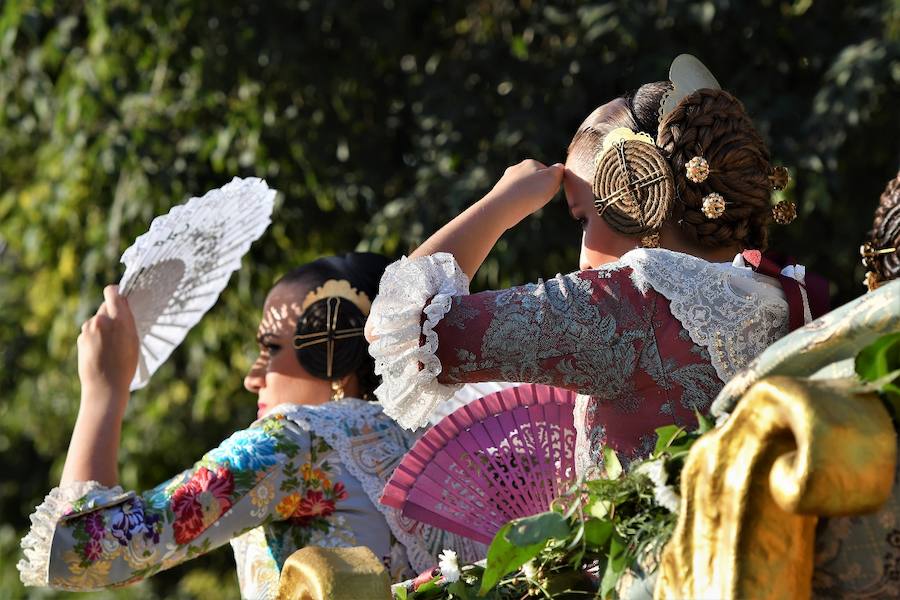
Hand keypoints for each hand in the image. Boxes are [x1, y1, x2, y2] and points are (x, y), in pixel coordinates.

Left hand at [77, 285, 139, 407]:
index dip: (115, 292)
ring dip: (103, 327)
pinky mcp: (81, 338)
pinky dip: (95, 337)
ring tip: (111, 346)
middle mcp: (102, 320)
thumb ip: (126, 320)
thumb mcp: (134, 340)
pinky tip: (101, 352)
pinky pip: (90, 331)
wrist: (105, 386)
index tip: (119, 297)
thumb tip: (122, 305)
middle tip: (119, 329)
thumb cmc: (125, 366)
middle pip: (105, 306)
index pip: (112, 292)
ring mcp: (89, 329)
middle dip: (111, 313)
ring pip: (97, 320)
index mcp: (119, 319)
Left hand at [484, 160, 564, 228]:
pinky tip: (518, 208)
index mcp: (530, 163)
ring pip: (523, 189)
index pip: (546, 171)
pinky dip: (518, 203)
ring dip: (528, 197)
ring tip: (528, 204)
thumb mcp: (552, 178)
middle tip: (539, 199)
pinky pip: (514, 198)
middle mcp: (516, 169)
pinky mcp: (499, 194)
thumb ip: (558, 171)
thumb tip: (559, 167)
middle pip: (534, 180)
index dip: (551, 183)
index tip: (550, 191)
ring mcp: (506, 181)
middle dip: (539, 190)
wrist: (504, 206)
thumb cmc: (531, 191)